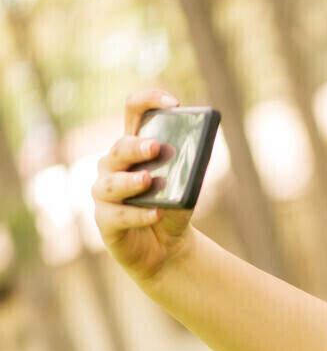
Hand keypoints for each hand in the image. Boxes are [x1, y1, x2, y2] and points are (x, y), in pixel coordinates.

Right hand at [92, 90, 193, 279]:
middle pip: (119, 148)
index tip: (175, 105)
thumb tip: (197, 150)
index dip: (150, 101)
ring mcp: (105, 193)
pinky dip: (139, 214)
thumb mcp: (187, 186)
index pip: (134, 112)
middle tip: (156, 147)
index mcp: (133, 148)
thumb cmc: (172, 209)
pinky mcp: (106, 220)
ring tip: (149, 180)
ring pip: (111, 183)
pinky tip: (157, 213)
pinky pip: (119, 215)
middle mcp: (112, 166)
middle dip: (136, 146)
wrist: (167, 248)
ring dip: (131, 181)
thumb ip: (189, 168)